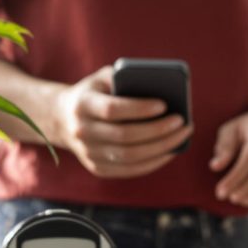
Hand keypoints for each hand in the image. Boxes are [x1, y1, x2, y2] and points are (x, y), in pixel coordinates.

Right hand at [53, 66, 192, 177]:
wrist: (64, 118)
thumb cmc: (96, 92)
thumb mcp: (104, 78)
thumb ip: (126, 78)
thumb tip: (162, 87)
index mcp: (83, 104)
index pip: (112, 110)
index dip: (139, 109)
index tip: (164, 105)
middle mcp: (82, 131)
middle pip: (124, 136)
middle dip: (158, 130)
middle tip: (182, 122)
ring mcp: (88, 153)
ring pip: (130, 157)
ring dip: (161, 148)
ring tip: (182, 135)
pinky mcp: (97, 168)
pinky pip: (130, 170)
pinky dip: (154, 162)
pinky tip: (171, 150)